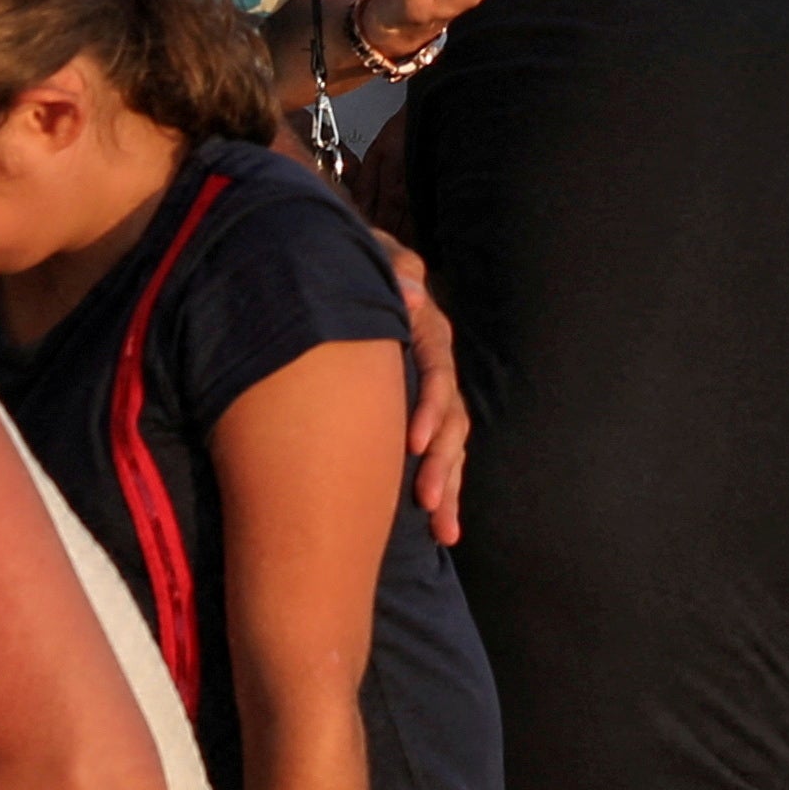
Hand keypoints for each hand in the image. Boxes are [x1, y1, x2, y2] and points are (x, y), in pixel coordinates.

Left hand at [381, 242, 468, 546]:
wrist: (336, 272)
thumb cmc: (351, 265)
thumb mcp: (372, 257)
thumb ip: (393, 269)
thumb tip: (412, 297)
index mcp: (426, 330)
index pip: (437, 370)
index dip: (431, 407)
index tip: (413, 443)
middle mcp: (435, 366)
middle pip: (451, 418)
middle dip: (441, 463)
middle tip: (425, 500)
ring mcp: (430, 395)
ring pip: (450, 444)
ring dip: (447, 486)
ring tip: (441, 529)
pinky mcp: (420, 417)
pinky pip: (440, 456)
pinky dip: (444, 491)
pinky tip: (444, 532)